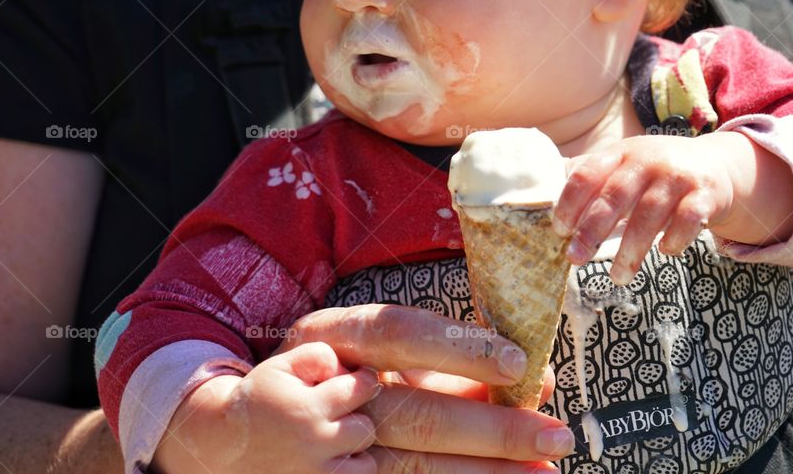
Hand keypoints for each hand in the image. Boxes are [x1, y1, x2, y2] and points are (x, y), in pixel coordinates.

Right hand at [153, 342, 381, 473]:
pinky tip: (335, 457)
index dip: (364, 380)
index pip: (362, 389)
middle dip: (359, 417)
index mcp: (308, 408)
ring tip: (339, 439)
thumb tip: (349, 368)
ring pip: (366, 465)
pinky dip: (349, 471)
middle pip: (367, 429)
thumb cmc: (258, 399)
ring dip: (357, 450)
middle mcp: (314, 445)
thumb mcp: (280, 366)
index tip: (358, 381)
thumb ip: (317, 355)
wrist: (223, 444)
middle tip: (343, 412)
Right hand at [281, 305, 571, 472]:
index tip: (518, 362)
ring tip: (540, 472)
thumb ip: (443, 362)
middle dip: (491, 427)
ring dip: (482, 472)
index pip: (397, 332)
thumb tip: (528, 373)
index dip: (457, 347)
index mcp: (330, 335)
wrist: (238, 429)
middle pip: (412, 411)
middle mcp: (323, 390)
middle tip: (554, 435)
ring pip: (410, 464)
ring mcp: (322, 446)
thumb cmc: (321, 375)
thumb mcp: (368, 351)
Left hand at [554, 133, 737, 283]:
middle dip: (592, 230)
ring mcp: (677, 178)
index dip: (570, 202)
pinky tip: (664, 253)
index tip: (560, 230)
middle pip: (614, 197)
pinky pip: (687, 222)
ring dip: (630, 251)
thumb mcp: (623, 163)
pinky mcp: (705, 195)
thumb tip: (544, 187)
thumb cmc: (655, 172)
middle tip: (576, 258)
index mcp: (620, 154)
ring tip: (617, 277)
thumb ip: (590, 173)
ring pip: (648, 216)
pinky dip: (673, 241)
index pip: (587, 174)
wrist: (716, 165)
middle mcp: (647, 162)